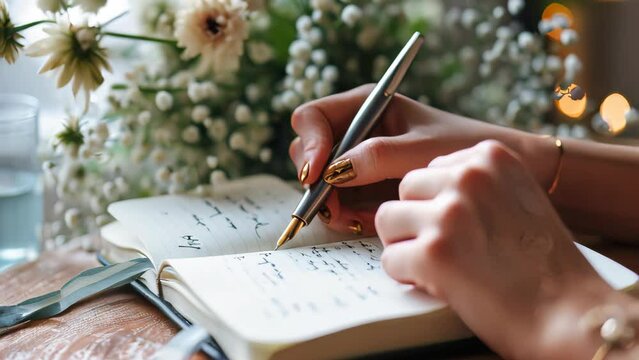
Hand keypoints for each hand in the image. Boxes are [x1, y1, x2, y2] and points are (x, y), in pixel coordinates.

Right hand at [289, 85, 557, 234]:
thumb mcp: (421, 150)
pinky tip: (364, 222)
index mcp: (367, 106)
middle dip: (316, 179)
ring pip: (319, 182)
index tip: (318, 171)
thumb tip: (334, 169)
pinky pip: (337, 203)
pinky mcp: (363, 190)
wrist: (489, 179)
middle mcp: (356, 132)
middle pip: (307, 150)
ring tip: (355, 217)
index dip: (309, 142)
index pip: (313, 117)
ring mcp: (357, 163)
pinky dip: (344, 215)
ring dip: (329, 202)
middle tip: (332, 204)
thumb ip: (378, 155)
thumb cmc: (463, 149)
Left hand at [376, 140, 619, 358]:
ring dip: (406, 245)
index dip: (436, 203)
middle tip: (444, 248)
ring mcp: (450, 213)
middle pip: (405, 189)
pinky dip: (406, 275)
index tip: (460, 227)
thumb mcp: (516, 196)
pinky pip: (389, 259)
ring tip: (440, 265)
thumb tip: (422, 192)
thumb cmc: (542, 262)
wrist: (568, 313)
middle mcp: (468, 176)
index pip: (429, 169)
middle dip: (415, 220)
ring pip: (387, 219)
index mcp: (490, 156)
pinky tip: (438, 283)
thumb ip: (474, 185)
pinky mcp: (434, 252)